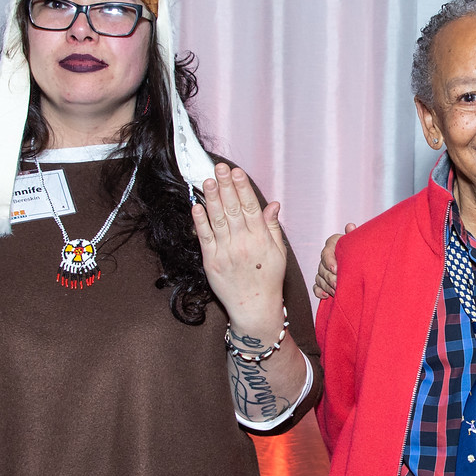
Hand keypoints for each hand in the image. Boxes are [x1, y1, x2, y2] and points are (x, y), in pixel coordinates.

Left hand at [192, 163, 285, 336]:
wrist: (254, 308)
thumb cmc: (268, 280)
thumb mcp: (278, 253)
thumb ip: (272, 227)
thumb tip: (272, 205)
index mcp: (260, 239)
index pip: (250, 207)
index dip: (242, 188)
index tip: (237, 172)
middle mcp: (243, 243)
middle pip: (232, 209)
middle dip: (226, 186)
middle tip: (219, 167)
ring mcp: (225, 252)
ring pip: (217, 219)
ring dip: (212, 198)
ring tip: (208, 180)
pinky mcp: (211, 262)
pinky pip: (204, 237)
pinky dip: (200, 221)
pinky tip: (197, 206)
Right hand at [312, 223, 355, 298]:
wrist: (365, 264)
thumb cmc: (362, 251)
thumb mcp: (359, 243)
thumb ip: (353, 236)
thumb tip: (350, 226)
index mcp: (334, 245)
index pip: (327, 251)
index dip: (329, 260)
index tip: (335, 269)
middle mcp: (327, 257)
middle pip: (322, 267)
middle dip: (329, 277)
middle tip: (337, 284)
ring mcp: (323, 270)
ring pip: (319, 277)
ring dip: (326, 285)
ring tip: (336, 292)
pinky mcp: (322, 282)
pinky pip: (316, 287)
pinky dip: (319, 291)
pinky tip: (326, 295)